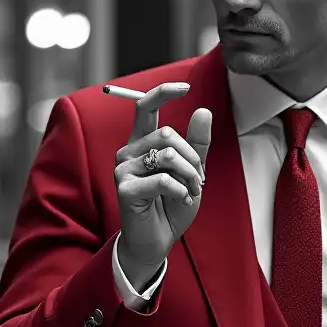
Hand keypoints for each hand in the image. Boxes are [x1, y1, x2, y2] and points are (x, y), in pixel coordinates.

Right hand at [115, 82, 211, 282]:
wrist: (157, 240)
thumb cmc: (171, 205)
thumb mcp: (192, 172)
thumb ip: (197, 144)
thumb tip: (203, 111)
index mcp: (141, 143)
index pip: (145, 106)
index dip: (163, 92)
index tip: (185, 87)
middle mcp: (128, 152)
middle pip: (168, 135)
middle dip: (193, 158)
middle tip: (200, 180)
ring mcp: (122, 170)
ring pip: (168, 156)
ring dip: (190, 175)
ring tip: (192, 191)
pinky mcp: (124, 189)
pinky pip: (163, 179)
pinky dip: (181, 191)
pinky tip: (182, 200)